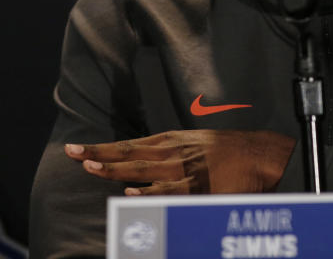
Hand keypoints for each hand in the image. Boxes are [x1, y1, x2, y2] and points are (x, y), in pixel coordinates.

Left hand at [64, 129, 295, 195]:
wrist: (259, 154)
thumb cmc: (227, 151)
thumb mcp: (194, 143)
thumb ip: (169, 152)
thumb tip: (141, 164)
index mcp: (171, 141)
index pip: (128, 145)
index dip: (102, 148)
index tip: (77, 148)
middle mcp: (173, 151)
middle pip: (129, 153)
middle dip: (99, 154)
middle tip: (73, 153)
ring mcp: (184, 168)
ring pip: (143, 169)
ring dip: (115, 169)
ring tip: (91, 168)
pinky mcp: (197, 184)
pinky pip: (169, 189)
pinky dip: (149, 191)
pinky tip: (131, 192)